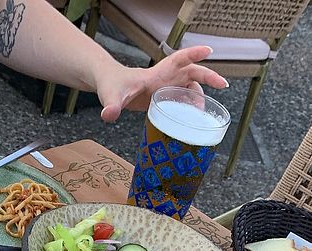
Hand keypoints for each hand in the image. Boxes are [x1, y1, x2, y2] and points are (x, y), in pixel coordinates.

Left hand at [98, 46, 228, 122]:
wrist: (109, 87)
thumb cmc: (111, 86)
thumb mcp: (111, 96)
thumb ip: (111, 106)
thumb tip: (108, 115)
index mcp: (156, 74)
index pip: (178, 59)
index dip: (193, 54)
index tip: (209, 51)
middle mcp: (165, 79)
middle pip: (192, 74)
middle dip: (208, 77)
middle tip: (223, 85)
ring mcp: (165, 88)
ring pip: (189, 89)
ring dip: (199, 98)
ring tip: (203, 114)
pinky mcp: (163, 98)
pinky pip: (182, 101)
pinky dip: (189, 108)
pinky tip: (192, 119)